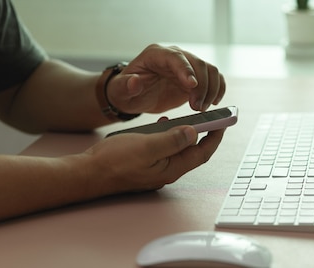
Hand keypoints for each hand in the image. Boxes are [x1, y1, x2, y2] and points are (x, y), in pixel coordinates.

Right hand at [79, 126, 224, 194]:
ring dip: (186, 133)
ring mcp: (156, 168)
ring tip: (192, 118)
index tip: (224, 121)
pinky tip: (162, 124)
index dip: (215, 136)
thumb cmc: (114, 161)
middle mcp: (167, 170)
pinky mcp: (145, 163)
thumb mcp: (146, 146)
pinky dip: (168, 135)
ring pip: (178, 149)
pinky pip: (164, 148)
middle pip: (193, 151)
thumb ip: (172, 140)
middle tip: (213, 118)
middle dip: (205, 134)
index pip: (202, 152)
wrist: (89, 173)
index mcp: (172, 167)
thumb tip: (193, 133)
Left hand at [105, 44, 225, 113]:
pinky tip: (214, 103)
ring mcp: (187, 66)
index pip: (175, 57)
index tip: (191, 86)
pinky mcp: (195, 78)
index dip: (185, 70)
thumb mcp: (120, 91)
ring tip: (201, 108)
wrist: (133, 96)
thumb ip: (126, 85)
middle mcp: (174, 56)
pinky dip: (218, 89)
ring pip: (210, 70)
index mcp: (156, 55)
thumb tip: (135, 82)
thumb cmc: (125, 91)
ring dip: (211, 90)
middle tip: (197, 107)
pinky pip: (214, 78)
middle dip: (201, 86)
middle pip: (197, 64)